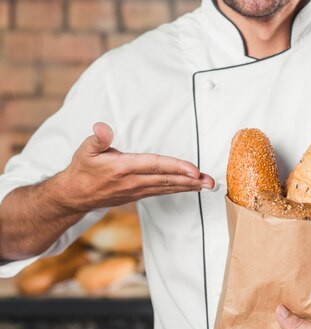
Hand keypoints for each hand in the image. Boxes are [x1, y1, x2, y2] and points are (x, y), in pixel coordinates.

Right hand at [52, 122, 213, 211]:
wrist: (75, 195)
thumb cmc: (83, 169)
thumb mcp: (86, 150)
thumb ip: (98, 138)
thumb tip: (102, 127)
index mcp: (123, 168)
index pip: (155, 166)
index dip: (176, 167)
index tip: (194, 170)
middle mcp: (134, 181)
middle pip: (168, 180)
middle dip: (191, 180)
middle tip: (211, 181)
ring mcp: (138, 190)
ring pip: (168, 187)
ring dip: (190, 186)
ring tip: (208, 185)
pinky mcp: (140, 195)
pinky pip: (164, 191)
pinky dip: (180, 189)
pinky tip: (192, 187)